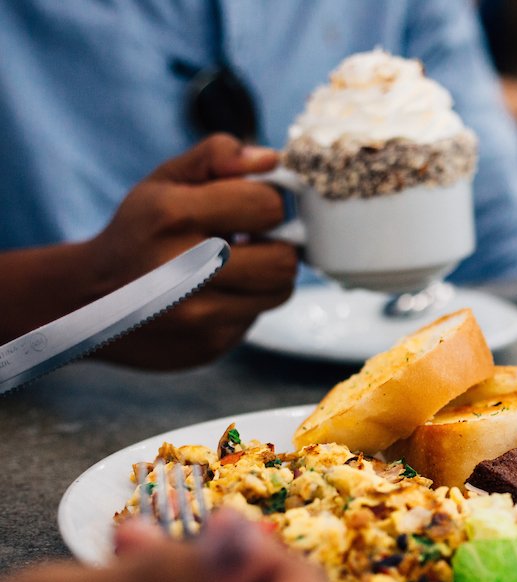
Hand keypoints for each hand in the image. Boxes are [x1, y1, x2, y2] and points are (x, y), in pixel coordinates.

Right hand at [89, 134, 299, 367]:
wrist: (87, 301)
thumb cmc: (137, 232)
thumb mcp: (163, 181)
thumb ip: (216, 158)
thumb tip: (271, 159)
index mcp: (172, 216)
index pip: (266, 206)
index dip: (270, 203)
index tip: (254, 207)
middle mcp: (184, 269)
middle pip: (284, 259)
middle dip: (278, 245)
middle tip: (255, 240)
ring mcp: (197, 315)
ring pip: (279, 291)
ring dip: (267, 276)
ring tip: (236, 266)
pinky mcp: (208, 344)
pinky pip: (256, 317)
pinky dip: (245, 302)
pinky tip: (214, 294)